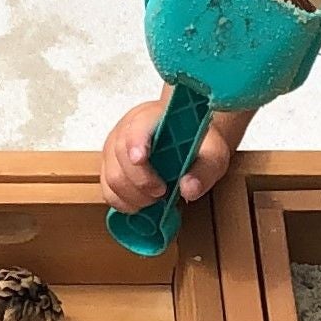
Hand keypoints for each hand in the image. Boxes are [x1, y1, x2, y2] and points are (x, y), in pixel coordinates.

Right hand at [100, 95, 232, 213]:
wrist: (190, 139)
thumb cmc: (199, 142)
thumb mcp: (213, 154)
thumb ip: (205, 170)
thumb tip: (188, 189)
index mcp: (151, 117)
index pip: (135, 128)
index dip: (135, 145)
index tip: (141, 161)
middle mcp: (126, 130)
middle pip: (119, 159)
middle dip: (140, 183)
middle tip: (162, 192)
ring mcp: (114, 149)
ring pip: (111, 178)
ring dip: (133, 196)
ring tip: (155, 198)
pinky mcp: (110, 167)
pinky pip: (107, 190)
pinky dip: (124, 202)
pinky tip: (142, 202)